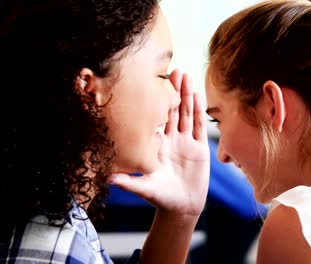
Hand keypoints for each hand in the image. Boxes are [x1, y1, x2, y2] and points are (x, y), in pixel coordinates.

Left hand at [109, 69, 209, 215]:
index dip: (155, 101)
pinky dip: (200, 112)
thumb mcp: (144, 188)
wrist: (181, 207)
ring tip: (186, 75)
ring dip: (187, 95)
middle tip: (173, 69)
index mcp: (156, 145)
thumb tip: (107, 179)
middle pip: (173, 110)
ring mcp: (186, 142)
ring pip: (187, 114)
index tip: (151, 83)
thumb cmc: (160, 197)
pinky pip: (200, 127)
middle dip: (173, 90)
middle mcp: (171, 140)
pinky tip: (198, 96)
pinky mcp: (200, 148)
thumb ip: (128, 183)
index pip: (156, 118)